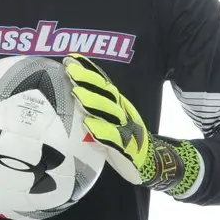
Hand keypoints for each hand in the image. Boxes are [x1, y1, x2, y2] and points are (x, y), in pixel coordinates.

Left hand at [63, 53, 194, 192]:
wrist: (150, 161)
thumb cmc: (122, 139)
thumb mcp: (106, 121)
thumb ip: (91, 112)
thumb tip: (68, 103)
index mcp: (116, 104)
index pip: (100, 83)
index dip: (87, 69)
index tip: (70, 58)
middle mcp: (121, 111)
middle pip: (104, 92)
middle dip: (87, 80)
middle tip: (70, 70)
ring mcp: (125, 128)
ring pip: (108, 112)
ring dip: (92, 101)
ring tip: (77, 93)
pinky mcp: (126, 148)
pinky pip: (114, 139)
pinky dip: (102, 132)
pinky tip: (89, 126)